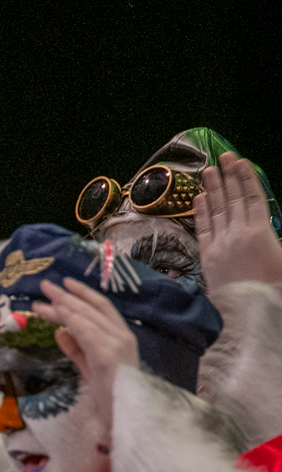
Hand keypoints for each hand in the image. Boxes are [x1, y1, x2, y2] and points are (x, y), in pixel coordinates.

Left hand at [32, 277, 133, 432]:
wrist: (123, 416)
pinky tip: (56, 315)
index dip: (84, 294)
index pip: (102, 308)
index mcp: (121, 337)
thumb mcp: (88, 368)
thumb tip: (59, 331)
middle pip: (91, 308)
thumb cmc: (109, 396)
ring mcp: (117, 343)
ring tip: (41, 301)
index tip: (65, 284)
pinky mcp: (108, 354)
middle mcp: (122, 336)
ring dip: (62, 306)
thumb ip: (75, 349)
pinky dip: (71, 321)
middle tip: (45, 285)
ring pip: (86, 317)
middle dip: (67, 295)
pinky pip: (86, 331)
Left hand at [196, 152, 281, 292]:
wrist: (250, 314)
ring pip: (215, 211)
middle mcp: (237, 234)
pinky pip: (203, 229)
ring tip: (208, 171)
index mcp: (259, 232)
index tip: (239, 162)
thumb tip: (262, 223)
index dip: (245, 178)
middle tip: (221, 157)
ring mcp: (220, 245)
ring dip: (212, 189)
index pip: (250, 198)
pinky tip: (198, 199)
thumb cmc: (275, 288)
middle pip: (231, 199)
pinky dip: (201, 212)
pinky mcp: (208, 258)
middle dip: (227, 177)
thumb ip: (275, 240)